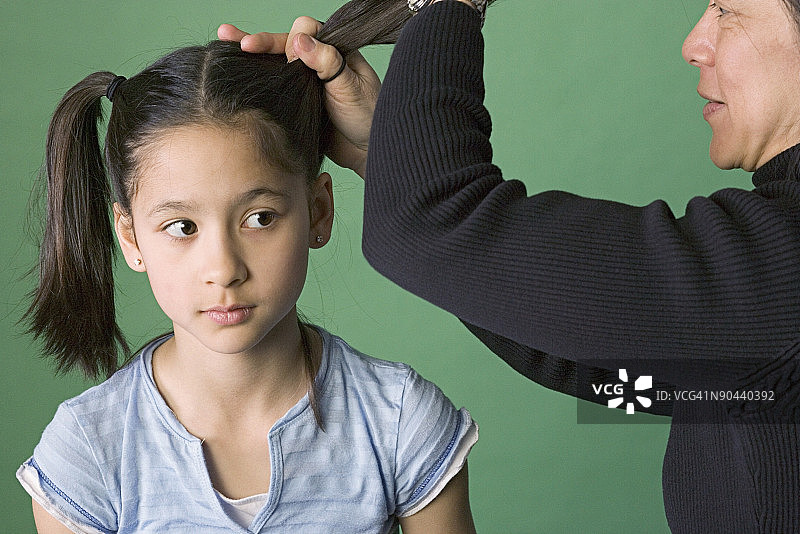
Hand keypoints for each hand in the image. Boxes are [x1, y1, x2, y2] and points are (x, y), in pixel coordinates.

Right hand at [219, 19, 379, 178]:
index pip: (307, 31)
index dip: (291, 39)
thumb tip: (300, 40)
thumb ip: (328, 63)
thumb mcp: (351, 88)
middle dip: (261, 41)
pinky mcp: (297, 99)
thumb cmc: (368, 118)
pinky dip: (257, 75)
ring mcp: (307, 80)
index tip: (282, 53)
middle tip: (239, 43)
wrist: (367, 153)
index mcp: (337, 51)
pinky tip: (237, 69)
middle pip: (285, 43)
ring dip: (252, 53)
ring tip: (226, 40)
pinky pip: (276, 83)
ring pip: (276, 61)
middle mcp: (320, 61)